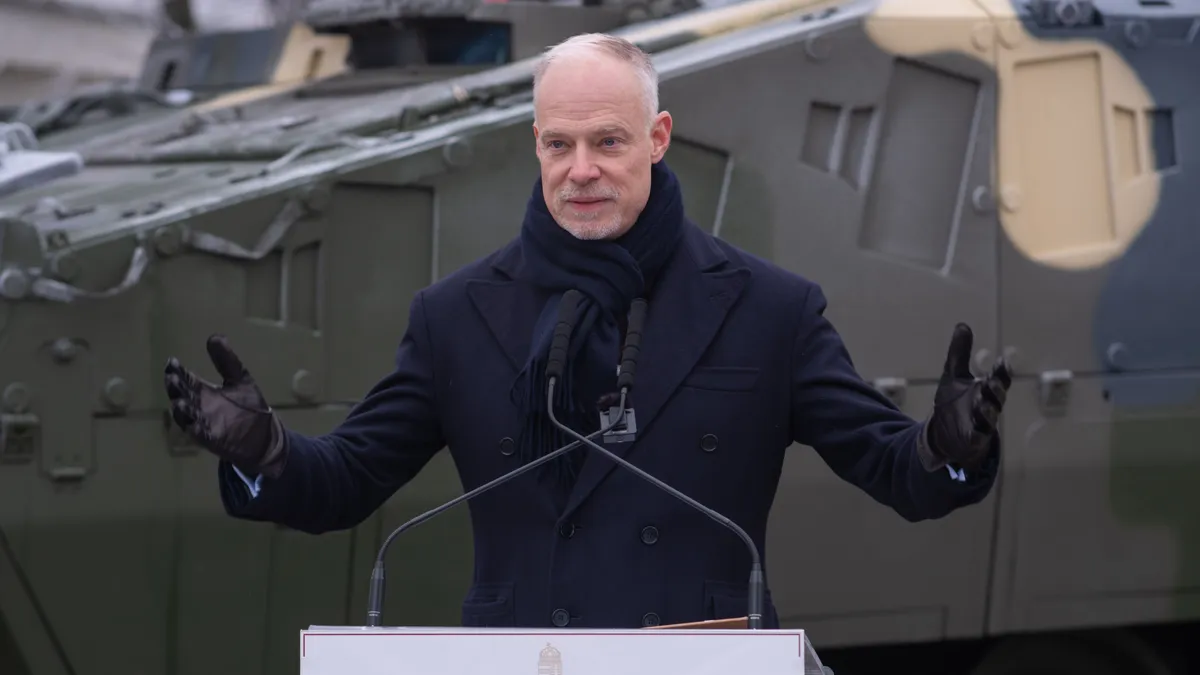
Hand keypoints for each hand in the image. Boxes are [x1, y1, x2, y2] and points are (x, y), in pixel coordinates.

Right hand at [164, 335, 279, 473]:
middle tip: (171, 378)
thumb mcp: (240, 379)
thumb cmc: (249, 407)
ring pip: (187, 417)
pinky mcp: (214, 440)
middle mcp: (200, 407)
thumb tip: (214, 336)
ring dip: (182, 411)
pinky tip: (192, 425)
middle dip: (176, 388)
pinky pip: (201, 436)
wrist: (264, 436)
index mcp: (205, 392)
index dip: (178, 372)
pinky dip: (196, 431)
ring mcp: (205, 424)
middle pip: (183, 396)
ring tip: (178, 402)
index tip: (172, 362)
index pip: (186, 379)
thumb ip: (226, 361)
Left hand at [926, 323, 1011, 468]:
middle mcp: (988, 406)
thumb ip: (959, 353)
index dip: (1001, 372)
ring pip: (989, 417)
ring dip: (987, 410)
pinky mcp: (973, 440)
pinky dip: (978, 433)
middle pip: (997, 397)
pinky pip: (978, 436)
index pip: (998, 379)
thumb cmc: (954, 404)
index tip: (1002, 362)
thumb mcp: (953, 376)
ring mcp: (982, 424)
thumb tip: (963, 325)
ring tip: (981, 402)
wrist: (942, 434)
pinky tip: (976, 430)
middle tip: (991, 381)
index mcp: (986, 390)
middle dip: (996, 390)